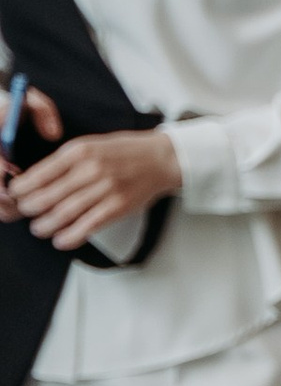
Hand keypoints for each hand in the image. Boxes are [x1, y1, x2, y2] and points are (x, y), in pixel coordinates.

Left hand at [1, 110, 179, 250]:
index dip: (21, 190)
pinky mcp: (117, 207)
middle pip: (46, 197)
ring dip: (45, 226)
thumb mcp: (90, 145)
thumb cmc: (123, 152)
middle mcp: (90, 169)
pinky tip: (61, 240)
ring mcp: (105, 189)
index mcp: (79, 151)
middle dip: (29, 209)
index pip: (39, 174)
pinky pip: (87, 226)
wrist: (160, 159)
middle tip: (25, 213)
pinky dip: (69, 237)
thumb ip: (64, 162)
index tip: (16, 196)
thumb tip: (34, 181)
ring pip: (63, 214)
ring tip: (39, 228)